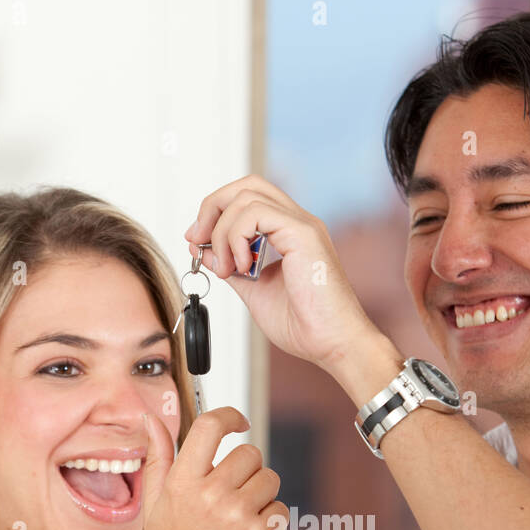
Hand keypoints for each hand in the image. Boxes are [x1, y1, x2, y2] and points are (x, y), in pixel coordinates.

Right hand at [141, 405, 287, 529]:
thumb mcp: (155, 506)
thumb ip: (158, 459)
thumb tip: (152, 419)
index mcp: (181, 483)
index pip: (210, 427)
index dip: (230, 416)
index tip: (240, 422)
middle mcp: (209, 495)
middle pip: (250, 454)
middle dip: (248, 471)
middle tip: (232, 499)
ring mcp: (236, 516)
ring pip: (270, 480)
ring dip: (261, 496)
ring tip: (239, 522)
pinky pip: (279, 509)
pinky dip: (270, 523)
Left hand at [183, 173, 384, 379]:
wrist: (332, 344)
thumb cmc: (305, 325)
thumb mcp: (254, 291)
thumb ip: (231, 267)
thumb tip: (203, 250)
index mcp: (288, 233)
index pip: (248, 198)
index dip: (216, 213)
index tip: (196, 241)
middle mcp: (297, 222)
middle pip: (247, 185)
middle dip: (212, 208)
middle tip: (197, 240)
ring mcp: (302, 225)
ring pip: (246, 196)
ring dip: (222, 232)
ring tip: (226, 268)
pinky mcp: (303, 233)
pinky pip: (256, 213)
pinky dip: (236, 237)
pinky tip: (241, 267)